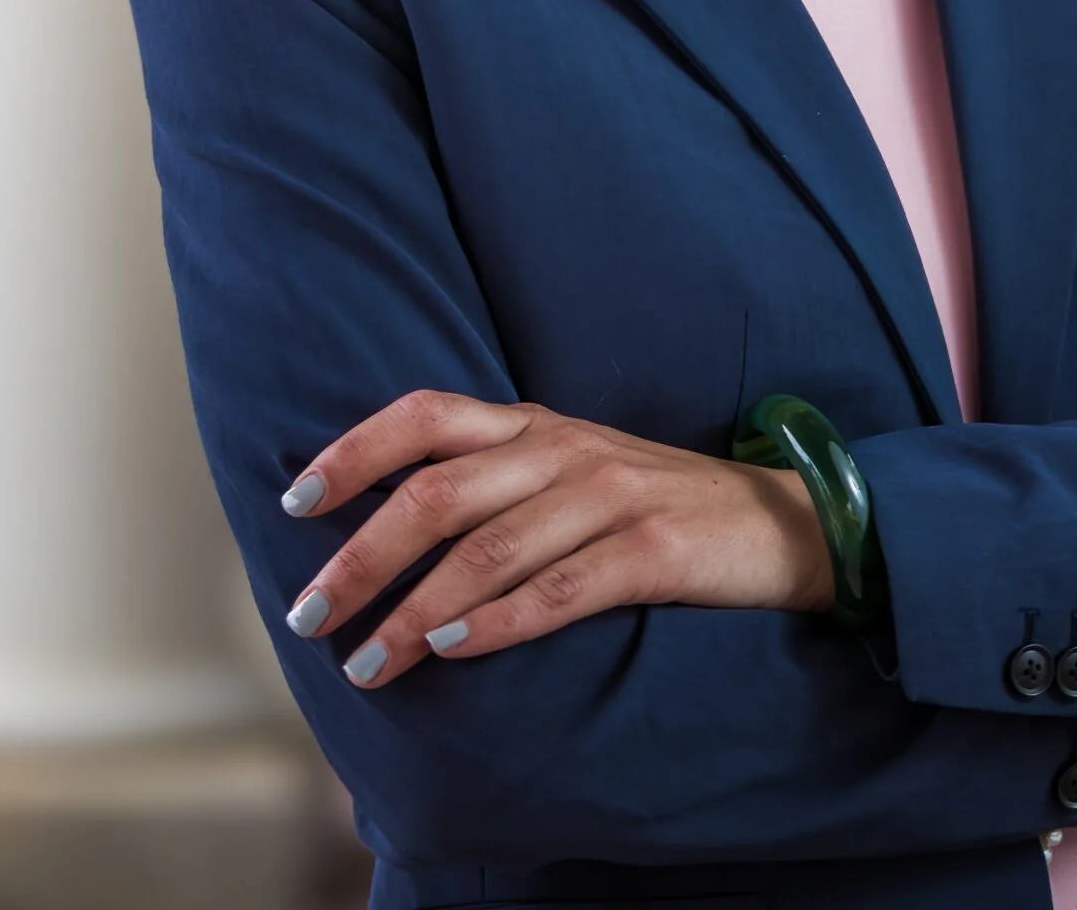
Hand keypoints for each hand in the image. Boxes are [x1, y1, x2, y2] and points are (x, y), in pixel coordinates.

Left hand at [279, 392, 833, 688]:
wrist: (781, 521)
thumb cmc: (655, 506)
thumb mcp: (571, 472)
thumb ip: (494, 482)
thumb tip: (385, 529)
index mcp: (536, 424)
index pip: (427, 415)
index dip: (356, 451)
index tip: (296, 502)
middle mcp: (564, 449)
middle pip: (439, 491)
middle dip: (363, 555)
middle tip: (311, 613)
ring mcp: (610, 496)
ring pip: (489, 548)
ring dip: (415, 611)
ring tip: (368, 662)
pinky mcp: (653, 550)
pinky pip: (562, 588)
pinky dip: (500, 620)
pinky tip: (455, 650)